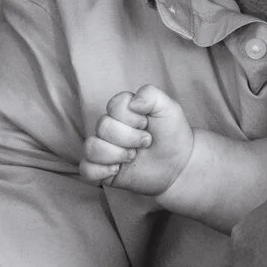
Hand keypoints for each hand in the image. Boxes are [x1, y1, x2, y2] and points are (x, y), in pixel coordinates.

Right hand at [79, 85, 194, 197]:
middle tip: (146, 143)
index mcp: (121, 111)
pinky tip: (117, 170)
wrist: (179, 165)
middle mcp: (109, 128)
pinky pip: (86, 169)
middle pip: (103, 127)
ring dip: (116, 154)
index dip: (132, 118)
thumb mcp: (168, 108)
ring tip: (133, 157)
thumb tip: (132, 103)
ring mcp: (104, 149)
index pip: (114, 107)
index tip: (147, 124)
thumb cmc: (172, 134)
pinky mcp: (102, 170)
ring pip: (91, 147)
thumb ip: (150, 95)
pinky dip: (101, 171)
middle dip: (129, 137)